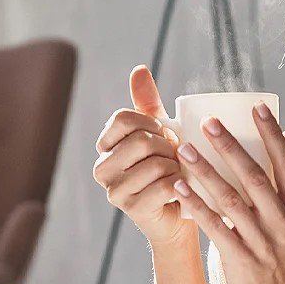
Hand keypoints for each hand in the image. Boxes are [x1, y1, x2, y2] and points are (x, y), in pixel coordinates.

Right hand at [93, 65, 194, 247]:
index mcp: (105, 145)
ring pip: (155, 163)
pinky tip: (182, 188)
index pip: (123, 119)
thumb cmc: (169, 168)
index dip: (151, 123)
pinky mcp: (132, 209)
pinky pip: (163, 186)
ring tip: (179, 173)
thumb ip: (147, 103)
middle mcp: (102, 168)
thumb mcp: (159, 132)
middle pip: (141, 140)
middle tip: (176, 157)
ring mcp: (114, 190)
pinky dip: (181, 184)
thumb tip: (139, 69)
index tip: (163, 134)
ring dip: (177, 166)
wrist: (180, 214)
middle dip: (169, 146)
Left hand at [169, 100, 284, 283]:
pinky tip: (180, 187)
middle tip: (209, 121)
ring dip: (206, 171)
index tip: (257, 108)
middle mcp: (284, 221)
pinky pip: (216, 226)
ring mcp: (263, 241)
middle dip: (230, 145)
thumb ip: (278, 195)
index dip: (272, 133)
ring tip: (184, 148)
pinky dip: (197, 205)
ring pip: (231, 198)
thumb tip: (252, 156)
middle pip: (255, 175)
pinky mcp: (241, 259)